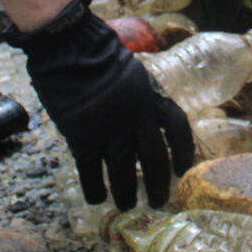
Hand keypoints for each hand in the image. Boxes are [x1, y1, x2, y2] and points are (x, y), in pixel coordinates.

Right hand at [7, 0, 193, 209]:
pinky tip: (97, 199)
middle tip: (158, 201)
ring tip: (129, 206)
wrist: (68, 46)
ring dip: (127, 192)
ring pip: (123, 170)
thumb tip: (140, 118)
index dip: (182, 151)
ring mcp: (109, 127)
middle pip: (153, 158)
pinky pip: (90, 169)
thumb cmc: (96, 52)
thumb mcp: (132, 71)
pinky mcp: (82, 135)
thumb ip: (139, 95)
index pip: (176, 128)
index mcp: (151, 96)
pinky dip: (95, 187)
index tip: (181, 170)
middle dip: (158, 183)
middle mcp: (135, 115)